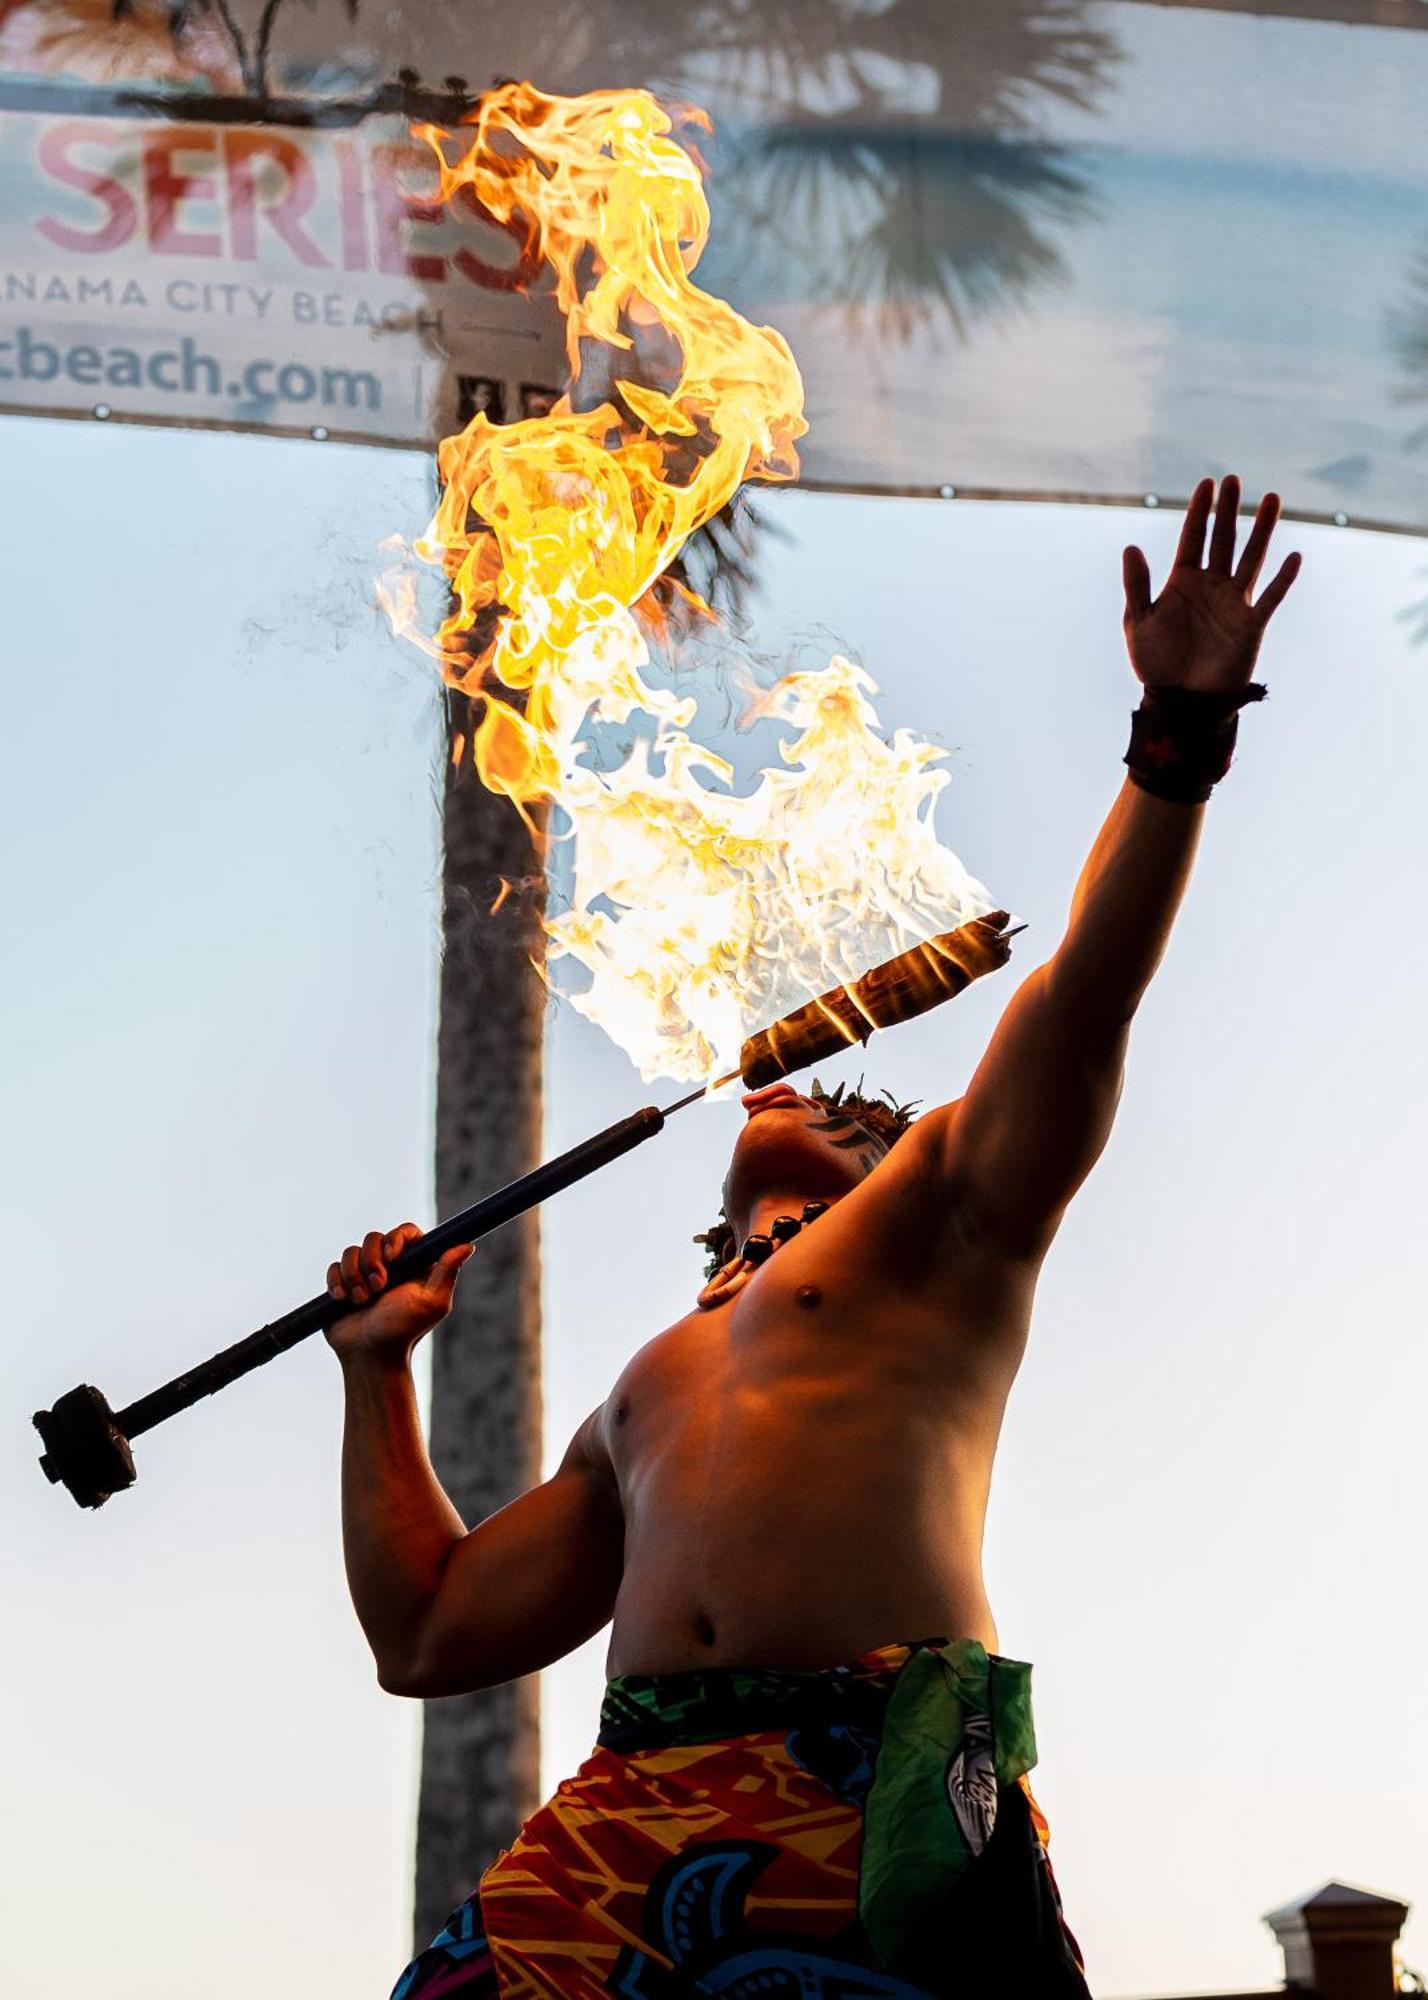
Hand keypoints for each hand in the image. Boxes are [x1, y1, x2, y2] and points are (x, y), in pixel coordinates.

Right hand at [323, 1222, 472, 1362]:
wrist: (371, 1355)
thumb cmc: (404, 1331)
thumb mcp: (431, 1302)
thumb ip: (447, 1272)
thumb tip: (467, 1246)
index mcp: (413, 1266)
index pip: (406, 1232)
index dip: (397, 1238)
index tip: (391, 1256)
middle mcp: (389, 1266)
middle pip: (375, 1238)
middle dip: (372, 1262)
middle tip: (379, 1287)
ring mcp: (364, 1275)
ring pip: (352, 1252)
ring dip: (354, 1276)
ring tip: (362, 1300)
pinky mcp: (343, 1284)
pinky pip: (334, 1267)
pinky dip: (337, 1282)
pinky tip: (343, 1300)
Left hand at [1122, 474, 1302, 693]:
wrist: (1180, 701)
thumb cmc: (1156, 663)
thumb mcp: (1138, 622)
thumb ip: (1137, 585)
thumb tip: (1130, 547)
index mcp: (1182, 582)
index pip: (1192, 538)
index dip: (1199, 511)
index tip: (1207, 484)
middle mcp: (1210, 586)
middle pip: (1222, 540)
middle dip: (1228, 511)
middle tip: (1234, 480)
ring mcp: (1233, 603)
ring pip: (1250, 558)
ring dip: (1262, 531)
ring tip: (1272, 499)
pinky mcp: (1251, 625)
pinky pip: (1270, 597)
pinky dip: (1283, 579)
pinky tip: (1294, 556)